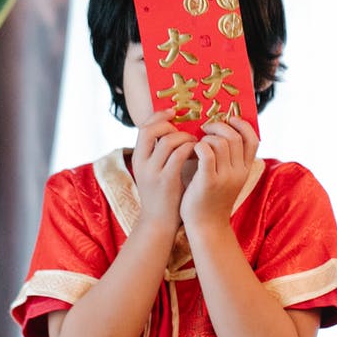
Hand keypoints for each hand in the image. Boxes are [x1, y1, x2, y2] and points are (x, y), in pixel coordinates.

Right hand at [131, 108, 196, 226]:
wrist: (159, 223)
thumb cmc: (163, 195)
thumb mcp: (155, 172)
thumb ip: (161, 154)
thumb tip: (176, 132)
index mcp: (138, 158)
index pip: (144, 128)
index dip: (159, 117)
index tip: (174, 113)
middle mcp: (142, 163)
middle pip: (152, 130)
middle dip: (171, 125)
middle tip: (186, 132)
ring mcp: (153, 172)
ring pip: (168, 140)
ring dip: (185, 137)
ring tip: (195, 144)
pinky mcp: (167, 180)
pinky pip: (179, 154)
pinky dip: (191, 149)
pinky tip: (198, 154)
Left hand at [181, 116, 257, 229]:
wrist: (206, 226)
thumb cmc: (212, 199)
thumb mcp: (228, 180)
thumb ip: (229, 160)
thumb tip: (220, 134)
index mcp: (246, 170)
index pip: (253, 139)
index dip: (243, 125)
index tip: (230, 119)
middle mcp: (239, 172)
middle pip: (234, 137)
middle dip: (218, 126)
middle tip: (206, 128)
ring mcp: (225, 177)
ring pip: (220, 142)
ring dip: (206, 137)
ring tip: (198, 143)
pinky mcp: (209, 182)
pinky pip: (206, 153)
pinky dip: (198, 146)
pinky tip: (192, 151)